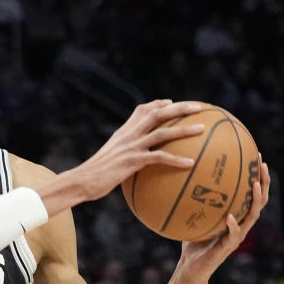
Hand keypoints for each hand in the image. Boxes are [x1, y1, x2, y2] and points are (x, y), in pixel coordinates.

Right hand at [75, 100, 204, 200]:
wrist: (81, 180)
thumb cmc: (93, 175)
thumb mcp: (107, 159)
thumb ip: (121, 155)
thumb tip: (131, 164)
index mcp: (123, 132)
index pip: (141, 110)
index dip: (158, 104)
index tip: (171, 102)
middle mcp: (128, 135)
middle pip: (157, 114)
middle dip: (179, 108)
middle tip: (199, 107)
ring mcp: (131, 147)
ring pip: (162, 132)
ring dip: (184, 130)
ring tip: (202, 129)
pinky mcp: (133, 161)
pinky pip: (160, 157)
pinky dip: (176, 160)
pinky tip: (190, 164)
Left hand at [177, 160, 270, 281]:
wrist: (191, 266)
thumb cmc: (193, 241)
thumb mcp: (194, 215)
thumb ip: (193, 200)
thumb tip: (182, 176)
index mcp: (237, 215)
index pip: (251, 192)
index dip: (257, 176)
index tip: (257, 156)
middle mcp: (241, 224)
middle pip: (259, 200)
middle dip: (263, 181)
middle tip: (262, 163)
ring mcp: (236, 236)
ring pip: (253, 216)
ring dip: (256, 199)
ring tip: (256, 184)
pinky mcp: (228, 247)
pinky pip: (233, 235)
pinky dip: (233, 225)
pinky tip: (231, 216)